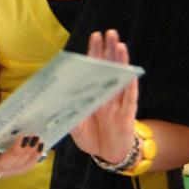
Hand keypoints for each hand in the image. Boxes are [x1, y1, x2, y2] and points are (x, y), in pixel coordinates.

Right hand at [0, 136, 46, 180]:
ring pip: (17, 167)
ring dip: (28, 153)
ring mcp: (1, 173)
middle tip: (24, 137)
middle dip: (15, 152)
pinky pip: (24, 167)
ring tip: (35, 138)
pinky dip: (33, 157)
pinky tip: (40, 146)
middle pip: (3, 166)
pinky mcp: (11, 170)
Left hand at [70, 29, 139, 164]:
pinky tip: (131, 72)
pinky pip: (130, 98)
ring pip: (121, 79)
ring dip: (121, 62)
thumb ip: (69, 116)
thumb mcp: (75, 127)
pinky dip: (130, 86)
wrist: (107, 156)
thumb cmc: (92, 138)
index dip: (95, 53)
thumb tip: (57, 104)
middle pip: (109, 68)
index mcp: (94, 94)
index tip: (95, 36)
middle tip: (109, 32)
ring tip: (120, 44)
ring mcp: (118, 104)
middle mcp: (107, 95)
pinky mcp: (127, 116)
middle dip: (109, 50)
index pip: (95, 69)